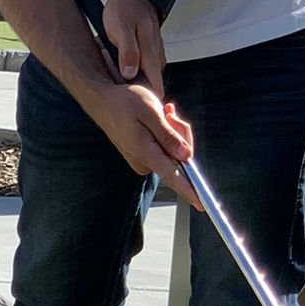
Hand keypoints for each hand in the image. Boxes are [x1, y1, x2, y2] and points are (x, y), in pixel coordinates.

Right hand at [88, 77, 197, 207]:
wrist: (103, 100)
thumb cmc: (124, 103)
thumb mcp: (150, 112)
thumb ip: (169, 135)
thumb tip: (186, 156)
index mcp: (145, 152)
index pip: (172, 176)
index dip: (189, 191)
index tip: (202, 204)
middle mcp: (144, 161)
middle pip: (179, 158)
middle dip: (182, 135)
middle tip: (170, 114)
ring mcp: (143, 159)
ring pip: (174, 151)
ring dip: (174, 131)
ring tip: (162, 114)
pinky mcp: (143, 155)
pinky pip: (165, 148)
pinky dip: (167, 133)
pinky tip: (160, 118)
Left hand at [99, 0, 167, 101]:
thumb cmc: (126, 10)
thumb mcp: (121, 27)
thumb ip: (128, 51)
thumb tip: (129, 74)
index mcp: (151, 57)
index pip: (155, 91)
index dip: (145, 102)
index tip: (126, 105)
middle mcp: (156, 61)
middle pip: (148, 89)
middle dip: (131, 94)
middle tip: (110, 89)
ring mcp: (154, 59)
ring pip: (142, 80)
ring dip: (126, 81)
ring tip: (109, 73)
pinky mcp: (148, 56)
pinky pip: (139, 71)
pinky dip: (127, 71)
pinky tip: (114, 65)